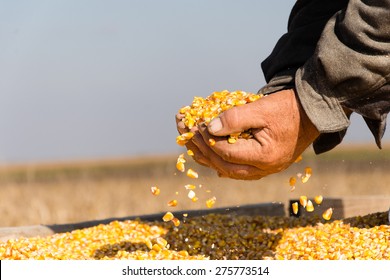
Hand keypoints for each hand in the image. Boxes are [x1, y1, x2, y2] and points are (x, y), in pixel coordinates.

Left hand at [176, 89, 319, 179]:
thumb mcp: (261, 108)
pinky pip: (235, 168)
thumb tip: (209, 128)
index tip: (193, 125)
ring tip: (189, 142)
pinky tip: (207, 154)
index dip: (206, 138)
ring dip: (206, 156)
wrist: (312, 115)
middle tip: (184, 133)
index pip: (226, 151)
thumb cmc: (288, 109)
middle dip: (201, 148)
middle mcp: (263, 169)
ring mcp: (263, 171)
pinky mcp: (262, 166)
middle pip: (223, 165)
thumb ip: (234, 118)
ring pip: (227, 170)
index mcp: (264, 157)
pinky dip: (219, 160)